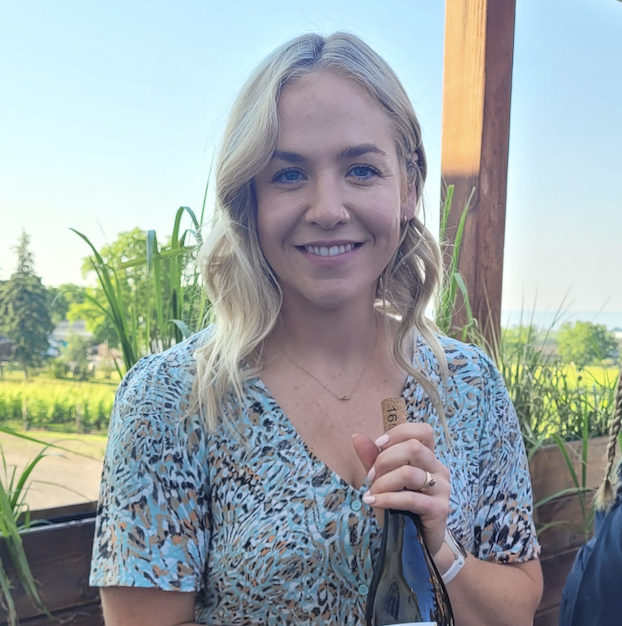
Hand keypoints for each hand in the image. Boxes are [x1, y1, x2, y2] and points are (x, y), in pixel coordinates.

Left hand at [352, 423, 450, 556]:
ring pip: (409, 472)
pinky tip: (372, 502)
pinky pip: (410, 498)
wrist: (417, 543)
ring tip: (372, 493)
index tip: (378, 444)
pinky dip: (386, 499)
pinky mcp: (440, 509)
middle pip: (414, 447)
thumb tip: (357, 436)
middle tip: (371, 475)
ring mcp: (442, 488)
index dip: (399, 433)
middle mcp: (438, 469)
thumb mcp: (383, 479)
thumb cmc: (400, 507)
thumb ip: (372, 458)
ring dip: (383, 482)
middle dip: (385, 459)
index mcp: (428, 457)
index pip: (422, 431)